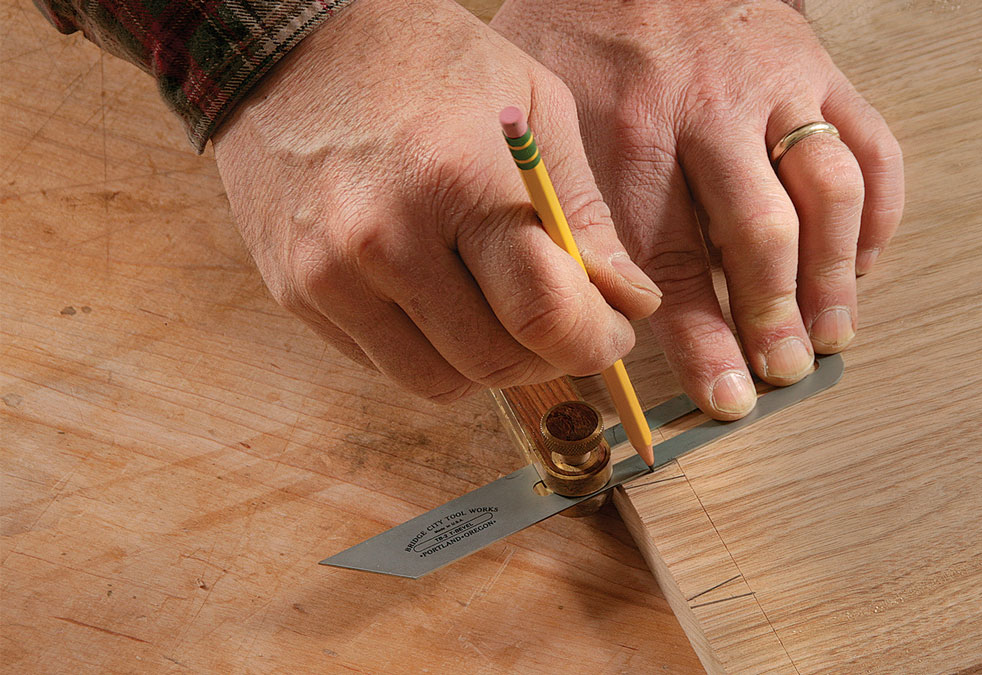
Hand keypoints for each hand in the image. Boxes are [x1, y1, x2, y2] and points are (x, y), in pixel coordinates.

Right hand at [213, 0, 660, 402]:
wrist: (289, 40)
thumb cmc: (426, 59)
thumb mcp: (533, 106)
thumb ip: (582, 212)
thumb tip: (632, 297)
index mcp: (456, 182)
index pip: (544, 312)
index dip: (595, 340)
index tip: (613, 330)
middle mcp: (385, 240)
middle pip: (496, 360)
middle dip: (553, 358)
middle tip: (571, 327)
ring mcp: (331, 274)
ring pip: (441, 381)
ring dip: (493, 366)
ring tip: (510, 317)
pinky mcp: (297, 294)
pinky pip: (387, 365)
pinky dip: (434, 352)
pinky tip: (449, 303)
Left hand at [491, 0, 902, 418]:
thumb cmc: (581, 37)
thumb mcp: (548, 119)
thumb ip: (570, 207)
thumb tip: (591, 310)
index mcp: (627, 132)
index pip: (671, 260)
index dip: (703, 338)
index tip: (726, 397)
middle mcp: (706, 111)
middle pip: (757, 234)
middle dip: (774, 317)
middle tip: (782, 373)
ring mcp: (772, 85)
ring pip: (828, 192)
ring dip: (835, 275)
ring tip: (830, 334)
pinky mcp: (819, 65)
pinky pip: (872, 145)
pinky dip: (878, 214)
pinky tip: (862, 263)